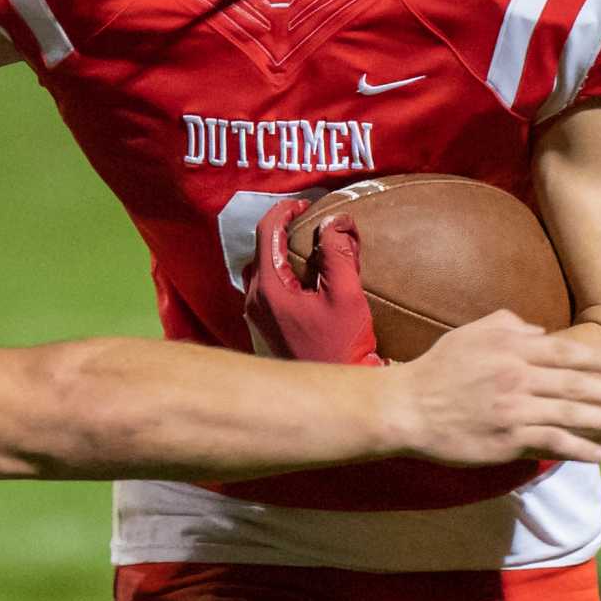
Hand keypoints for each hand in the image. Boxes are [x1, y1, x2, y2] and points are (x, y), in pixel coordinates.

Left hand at [242, 199, 379, 364]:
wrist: (336, 396)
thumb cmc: (342, 347)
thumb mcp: (346, 295)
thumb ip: (339, 253)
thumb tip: (334, 220)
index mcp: (268, 289)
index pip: (265, 233)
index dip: (284, 211)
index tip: (306, 204)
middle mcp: (254, 302)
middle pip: (261, 251)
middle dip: (283, 231)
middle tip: (310, 223)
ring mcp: (257, 318)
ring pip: (262, 271)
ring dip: (282, 254)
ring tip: (310, 249)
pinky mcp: (266, 330)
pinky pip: (268, 291)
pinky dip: (283, 275)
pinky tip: (307, 280)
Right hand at [393, 310, 600, 465]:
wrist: (408, 408)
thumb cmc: (437, 368)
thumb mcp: (470, 333)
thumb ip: (507, 324)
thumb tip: (540, 330)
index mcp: (511, 350)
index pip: (564, 351)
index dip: (596, 357)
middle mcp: (518, 378)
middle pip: (574, 383)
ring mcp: (515, 411)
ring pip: (569, 414)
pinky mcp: (509, 440)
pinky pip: (553, 444)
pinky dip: (579, 449)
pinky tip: (599, 454)